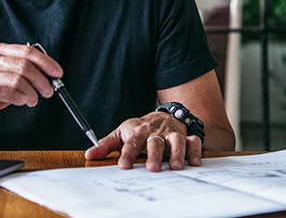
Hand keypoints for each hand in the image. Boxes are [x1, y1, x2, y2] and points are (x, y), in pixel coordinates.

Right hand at [0, 43, 62, 128]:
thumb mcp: (8, 74)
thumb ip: (25, 69)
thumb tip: (50, 74)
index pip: (26, 51)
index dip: (45, 62)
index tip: (57, 72)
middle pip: (23, 65)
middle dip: (41, 80)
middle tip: (48, 91)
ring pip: (16, 80)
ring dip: (31, 93)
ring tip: (33, 100)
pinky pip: (5, 92)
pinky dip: (19, 98)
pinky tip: (22, 101)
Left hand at [84, 111, 202, 171]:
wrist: (162, 115)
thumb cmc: (140, 128)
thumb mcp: (121, 133)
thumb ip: (106, 145)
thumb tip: (90, 155)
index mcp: (137, 131)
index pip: (131, 143)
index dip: (127, 154)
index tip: (124, 166)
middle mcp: (155, 132)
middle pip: (154, 142)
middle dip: (154, 155)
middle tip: (152, 169)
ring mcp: (171, 134)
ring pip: (175, 141)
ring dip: (176, 153)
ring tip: (175, 167)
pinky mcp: (185, 136)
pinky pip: (193, 142)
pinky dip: (195, 151)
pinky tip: (194, 163)